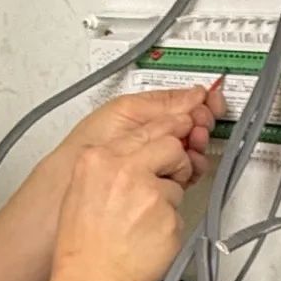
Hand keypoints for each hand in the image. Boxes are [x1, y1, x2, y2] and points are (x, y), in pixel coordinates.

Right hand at [53, 135, 192, 280]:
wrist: (90, 279)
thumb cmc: (83, 242)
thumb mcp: (81, 188)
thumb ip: (109, 165)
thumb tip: (136, 154)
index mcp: (100, 159)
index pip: (146, 129)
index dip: (166, 133)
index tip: (178, 130)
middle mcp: (125, 170)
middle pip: (171, 147)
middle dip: (176, 162)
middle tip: (167, 179)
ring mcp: (151, 195)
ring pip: (177, 185)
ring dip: (167, 201)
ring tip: (142, 222)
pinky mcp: (169, 219)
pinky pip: (179, 215)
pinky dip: (168, 226)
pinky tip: (147, 237)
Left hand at [61, 83, 224, 189]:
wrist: (69, 186)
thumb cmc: (84, 149)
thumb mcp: (125, 112)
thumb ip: (161, 103)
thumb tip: (196, 94)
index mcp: (142, 118)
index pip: (182, 106)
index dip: (199, 103)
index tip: (211, 101)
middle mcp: (151, 139)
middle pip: (190, 127)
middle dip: (200, 123)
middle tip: (201, 124)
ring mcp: (156, 162)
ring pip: (191, 151)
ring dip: (198, 144)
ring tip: (194, 142)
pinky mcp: (158, 186)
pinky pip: (185, 174)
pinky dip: (192, 167)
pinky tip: (190, 162)